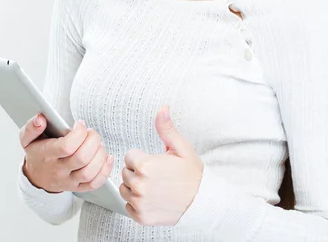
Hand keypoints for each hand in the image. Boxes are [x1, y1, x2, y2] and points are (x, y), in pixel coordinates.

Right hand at [19, 114, 113, 193]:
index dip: (79, 133)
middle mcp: (57, 170)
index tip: (80, 124)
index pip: (66, 146)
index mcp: (46, 155)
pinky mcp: (77, 187)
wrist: (36, 176)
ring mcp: (68, 181)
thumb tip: (40, 119)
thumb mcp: (27, 138)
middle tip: (91, 133)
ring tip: (98, 144)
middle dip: (93, 141)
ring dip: (100, 155)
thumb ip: (32, 127)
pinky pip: (94, 184)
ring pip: (89, 172)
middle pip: (82, 158)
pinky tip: (106, 157)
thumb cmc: (37, 152)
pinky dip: (105, 170)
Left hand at [119, 106, 202, 225]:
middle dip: (138, 171)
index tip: (154, 162)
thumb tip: (162, 109)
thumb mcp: (181, 147)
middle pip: (126, 171)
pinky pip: (128, 206)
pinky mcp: (141, 217)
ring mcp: (139, 203)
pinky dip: (137, 203)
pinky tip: (152, 198)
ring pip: (125, 189)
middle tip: (156, 174)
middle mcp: (139, 185)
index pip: (130, 156)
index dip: (142, 157)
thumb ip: (166, 128)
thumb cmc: (192, 174)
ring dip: (135, 186)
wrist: (202, 201)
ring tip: (154, 185)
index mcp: (145, 165)